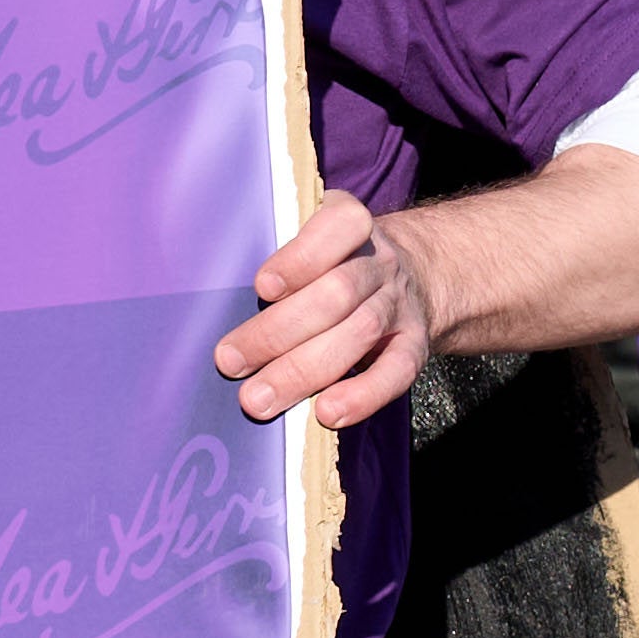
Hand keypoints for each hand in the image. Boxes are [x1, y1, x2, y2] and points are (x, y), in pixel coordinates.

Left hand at [219, 197, 440, 425]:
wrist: (413, 276)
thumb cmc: (335, 262)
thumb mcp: (314, 241)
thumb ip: (281, 263)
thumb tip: (224, 307)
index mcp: (351, 225)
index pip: (337, 229)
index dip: (301, 259)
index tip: (263, 286)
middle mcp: (381, 262)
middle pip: (337, 293)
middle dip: (278, 331)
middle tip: (231, 362)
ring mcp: (400, 304)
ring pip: (360, 333)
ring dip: (304, 370)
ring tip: (259, 398)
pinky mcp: (415, 344)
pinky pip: (397, 371)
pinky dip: (363, 395)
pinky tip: (327, 412)